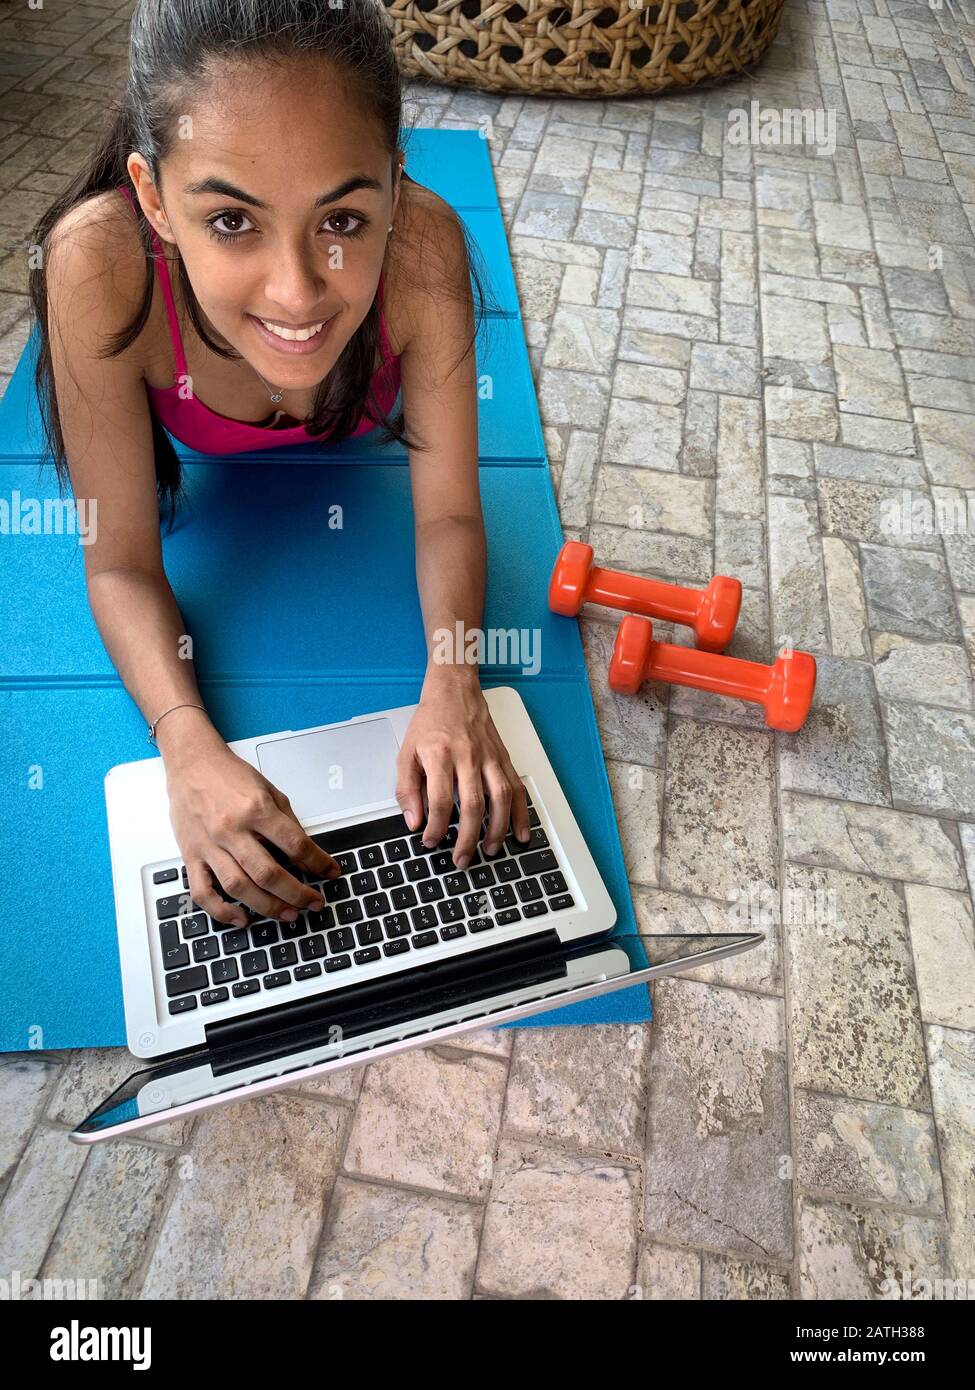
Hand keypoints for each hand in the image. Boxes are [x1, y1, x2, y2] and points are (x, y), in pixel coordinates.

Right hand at [164, 736, 340, 926]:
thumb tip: (305, 854)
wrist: (191, 763)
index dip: (318, 863)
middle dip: (297, 894)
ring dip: (267, 907)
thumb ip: (287, 823)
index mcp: (256, 810)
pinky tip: (241, 918)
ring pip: (239, 887)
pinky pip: (203, 892)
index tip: (330, 873)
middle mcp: (232, 829)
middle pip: (269, 873)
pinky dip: (221, 911)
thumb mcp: (269, 791)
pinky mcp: (191, 856)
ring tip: (288, 915)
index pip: (295, 845)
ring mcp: (210, 845)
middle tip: (313, 903)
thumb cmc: (229, 775)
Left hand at [395, 671, 531, 869]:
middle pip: (473, 804)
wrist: (455, 690)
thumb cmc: (430, 721)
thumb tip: (413, 821)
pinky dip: (521, 813)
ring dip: (497, 829)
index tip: (431, 842)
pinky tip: (520, 833)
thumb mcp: (406, 752)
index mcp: (440, 755)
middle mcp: (468, 756)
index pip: (441, 800)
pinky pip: (516, 788)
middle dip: (468, 838)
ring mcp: (489, 757)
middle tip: (462, 859)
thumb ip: (407, 789)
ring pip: (500, 798)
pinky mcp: (503, 758)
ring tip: (490, 850)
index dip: (436, 827)